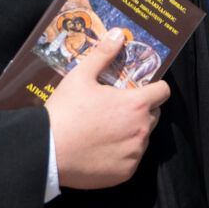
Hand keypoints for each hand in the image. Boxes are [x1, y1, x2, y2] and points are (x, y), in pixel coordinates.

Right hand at [45, 31, 170, 189]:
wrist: (46, 151)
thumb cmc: (64, 112)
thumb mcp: (81, 76)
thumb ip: (104, 54)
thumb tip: (118, 35)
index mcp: (135, 105)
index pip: (162, 92)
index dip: (153, 87)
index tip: (140, 88)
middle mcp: (141, 130)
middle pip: (153, 115)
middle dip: (140, 110)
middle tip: (115, 108)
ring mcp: (134, 153)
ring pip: (142, 138)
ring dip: (131, 132)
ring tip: (105, 129)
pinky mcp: (125, 172)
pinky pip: (131, 159)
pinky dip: (121, 154)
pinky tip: (101, 148)